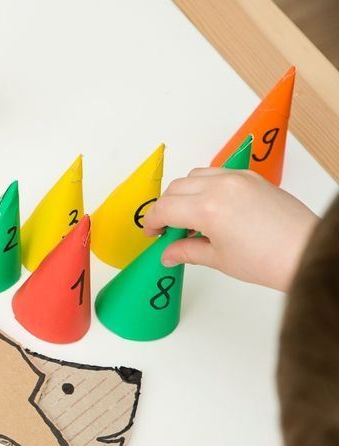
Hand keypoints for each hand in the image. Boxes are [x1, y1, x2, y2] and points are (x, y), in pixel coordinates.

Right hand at [141, 168, 318, 290]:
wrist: (306, 252)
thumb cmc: (270, 259)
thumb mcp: (218, 259)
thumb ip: (186, 251)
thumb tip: (169, 252)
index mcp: (208, 208)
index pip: (164, 208)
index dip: (152, 222)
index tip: (153, 233)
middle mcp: (221, 186)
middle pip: (176, 188)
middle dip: (166, 208)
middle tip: (168, 229)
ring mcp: (238, 178)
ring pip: (195, 176)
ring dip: (185, 194)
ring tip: (190, 218)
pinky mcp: (252, 178)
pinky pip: (217, 173)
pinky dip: (205, 187)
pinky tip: (210, 209)